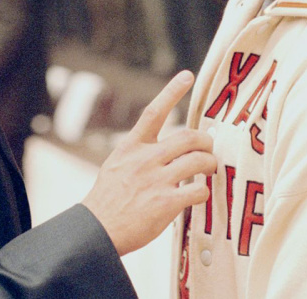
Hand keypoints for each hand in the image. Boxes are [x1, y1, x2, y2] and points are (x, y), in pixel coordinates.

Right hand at [82, 70, 216, 255]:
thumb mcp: (116, 166)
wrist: (96, 230)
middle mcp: (145, 159)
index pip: (153, 112)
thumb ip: (138, 155)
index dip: (172, 91)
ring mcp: (156, 180)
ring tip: (210, 170)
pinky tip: (199, 195)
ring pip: (199, 161)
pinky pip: (198, 190)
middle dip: (206, 142)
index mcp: (131, 147)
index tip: (187, 76)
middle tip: (209, 149)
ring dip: (210, 165)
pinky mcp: (166, 202)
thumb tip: (162, 150)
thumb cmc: (107, 201)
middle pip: (188, 137)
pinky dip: (204, 191)